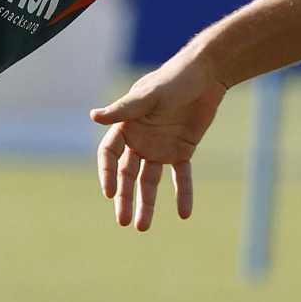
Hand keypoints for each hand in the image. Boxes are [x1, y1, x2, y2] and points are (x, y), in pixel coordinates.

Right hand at [89, 58, 230, 229]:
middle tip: (123, 221)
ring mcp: (161, 147)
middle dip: (124, 198)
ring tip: (142, 227)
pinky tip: (184, 214)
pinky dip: (183, 194)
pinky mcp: (182, 150)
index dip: (108, 174)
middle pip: (127, 175)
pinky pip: (181, 177)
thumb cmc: (174, 80)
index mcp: (127, 126)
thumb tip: (93, 116)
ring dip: (147, 204)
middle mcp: (140, 140)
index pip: (110, 155)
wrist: (207, 74)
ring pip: (150, 181)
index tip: (109, 194)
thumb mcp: (149, 96)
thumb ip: (123, 110)